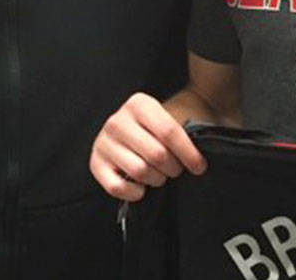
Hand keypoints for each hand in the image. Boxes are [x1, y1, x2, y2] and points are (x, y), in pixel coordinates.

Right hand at [90, 92, 207, 201]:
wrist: (142, 129)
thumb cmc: (163, 126)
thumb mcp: (176, 118)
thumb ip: (188, 133)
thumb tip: (200, 159)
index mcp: (139, 103)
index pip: (169, 132)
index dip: (188, 153)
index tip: (199, 166)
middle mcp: (117, 120)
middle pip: (156, 154)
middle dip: (173, 168)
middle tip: (176, 168)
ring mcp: (104, 142)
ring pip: (139, 172)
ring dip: (157, 179)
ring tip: (160, 174)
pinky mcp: (95, 163)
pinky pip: (117, 188)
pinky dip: (135, 192)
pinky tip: (142, 186)